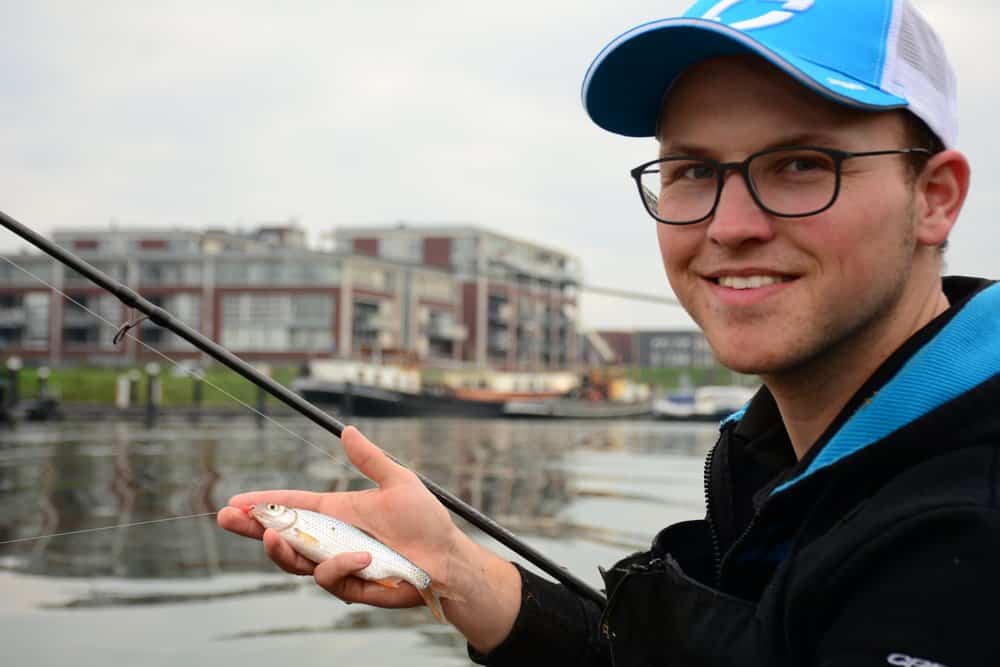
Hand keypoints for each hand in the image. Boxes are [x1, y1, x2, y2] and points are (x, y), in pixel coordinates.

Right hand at [218, 425, 522, 651]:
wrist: (448, 558)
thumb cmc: (426, 520)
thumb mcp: (398, 481)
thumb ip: (370, 459)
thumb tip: (348, 430)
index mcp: (336, 512)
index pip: (291, 507)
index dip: (262, 505)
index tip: (234, 502)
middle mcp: (331, 539)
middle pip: (280, 536)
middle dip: (251, 529)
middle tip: (227, 518)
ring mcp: (338, 564)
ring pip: (295, 562)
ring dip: (280, 550)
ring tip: (270, 537)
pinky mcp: (350, 585)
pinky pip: (331, 577)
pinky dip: (339, 565)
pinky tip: (361, 557)